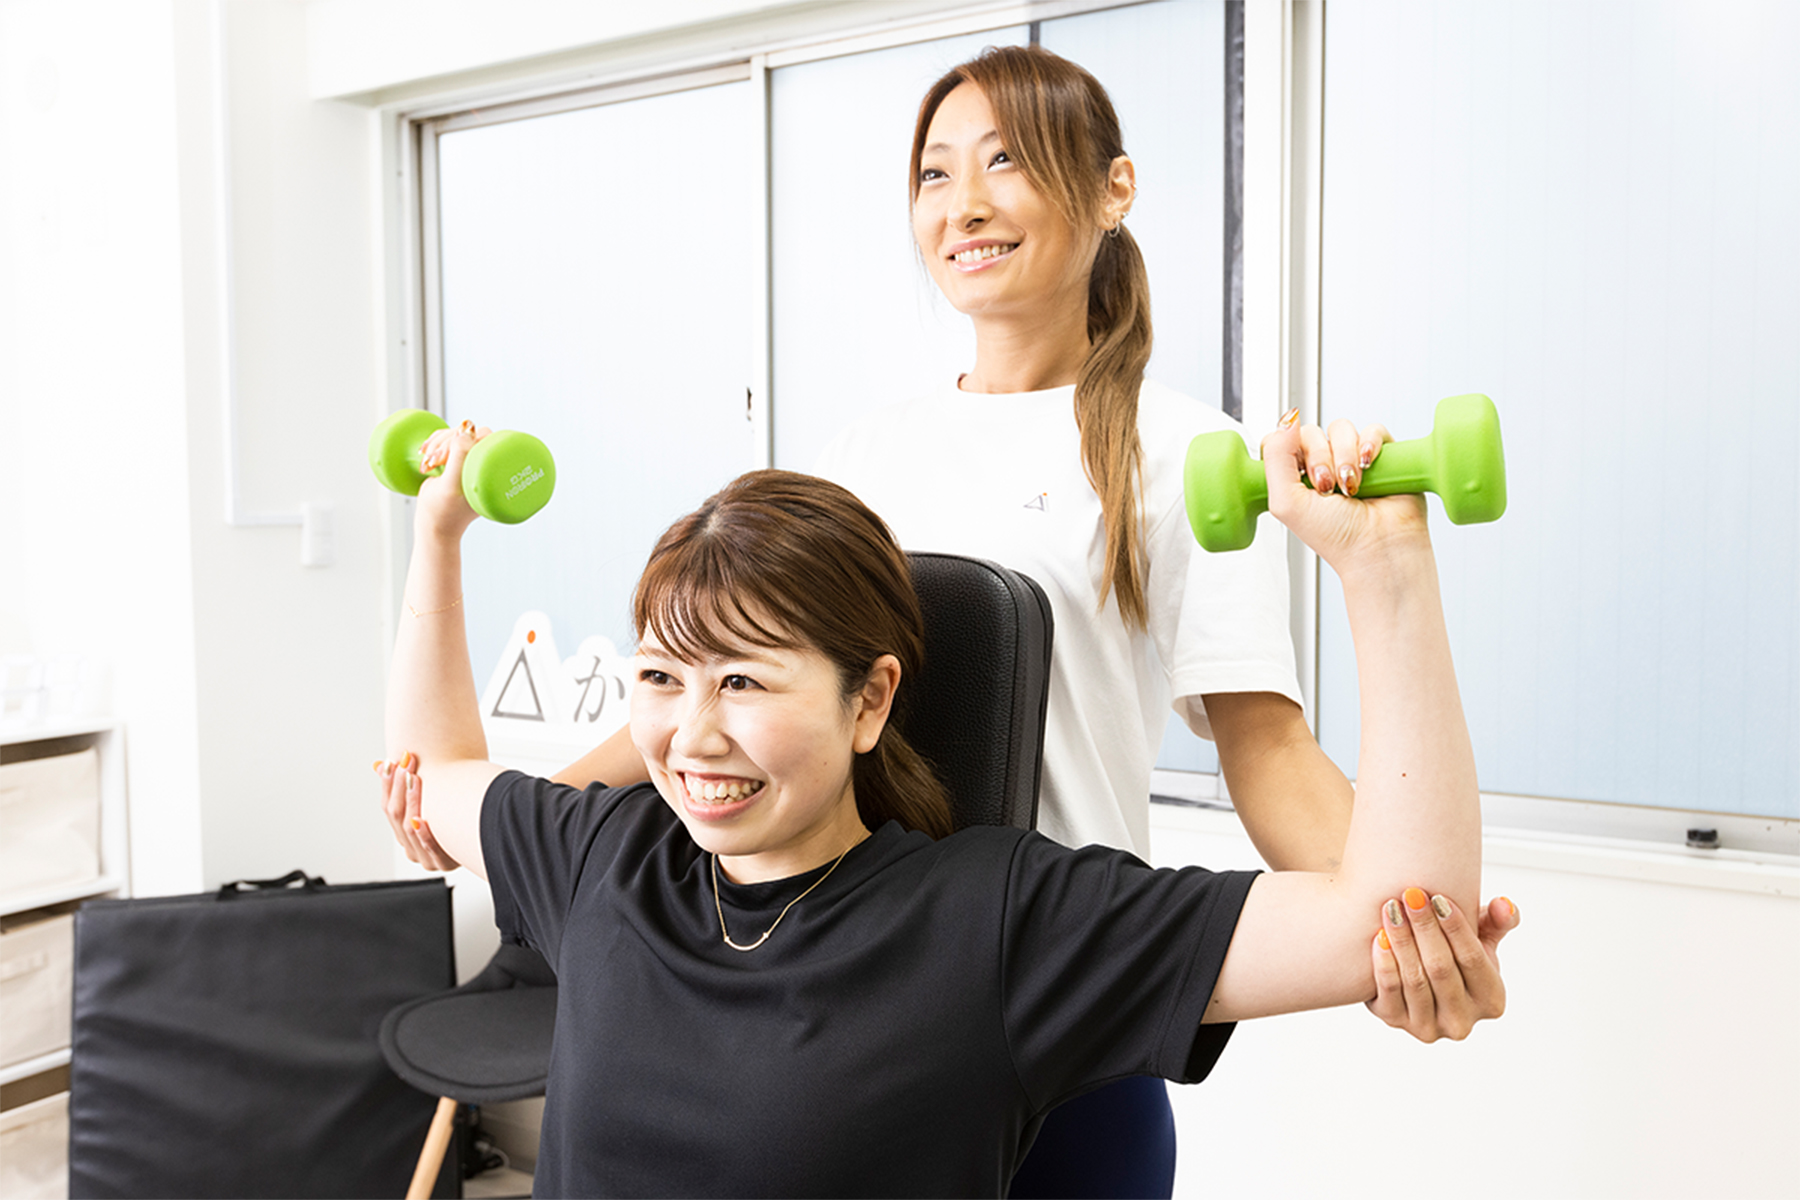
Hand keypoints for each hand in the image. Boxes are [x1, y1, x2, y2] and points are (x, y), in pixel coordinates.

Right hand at [375, 754, 461, 871]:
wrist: (479, 846)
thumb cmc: (452, 821)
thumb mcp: (428, 803)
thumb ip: (406, 787)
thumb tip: (379, 764)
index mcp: (402, 832)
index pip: (387, 806)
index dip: (388, 784)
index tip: (391, 762)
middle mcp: (409, 845)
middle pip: (396, 814)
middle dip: (400, 786)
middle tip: (406, 763)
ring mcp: (424, 856)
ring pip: (409, 829)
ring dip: (411, 802)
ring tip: (414, 779)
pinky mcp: (442, 863)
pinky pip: (430, 848)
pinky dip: (423, 834)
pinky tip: (419, 820)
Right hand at [413, 420, 491, 540]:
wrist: (434, 528)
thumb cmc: (444, 511)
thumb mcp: (451, 485)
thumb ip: (459, 457)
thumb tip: (468, 429)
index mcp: (493, 469)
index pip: (483, 436)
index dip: (459, 441)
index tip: (440, 459)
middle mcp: (486, 464)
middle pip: (469, 433)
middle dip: (445, 442)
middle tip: (431, 462)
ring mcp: (471, 463)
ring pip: (457, 434)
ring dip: (437, 442)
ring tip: (426, 464)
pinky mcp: (457, 463)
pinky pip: (448, 440)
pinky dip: (434, 442)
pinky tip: (424, 454)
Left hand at [1259, 413, 1427, 569]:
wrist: (1378, 548)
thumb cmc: (1334, 536)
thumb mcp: (1285, 502)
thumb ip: (1276, 458)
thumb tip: (1286, 420)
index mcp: (1296, 477)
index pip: (1284, 440)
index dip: (1290, 450)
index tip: (1299, 473)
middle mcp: (1323, 466)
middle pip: (1311, 433)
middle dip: (1319, 459)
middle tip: (1327, 488)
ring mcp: (1352, 459)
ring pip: (1341, 429)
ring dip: (1344, 455)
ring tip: (1351, 485)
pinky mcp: (1382, 456)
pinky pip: (1373, 430)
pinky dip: (1369, 444)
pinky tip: (1368, 465)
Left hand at [1368, 890, 1517, 1041]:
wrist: (1417, 974)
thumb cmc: (1455, 953)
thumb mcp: (1482, 939)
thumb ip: (1497, 921)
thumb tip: (1504, 904)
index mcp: (1491, 1001)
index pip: (1473, 960)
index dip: (1456, 928)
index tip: (1439, 898)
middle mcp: (1462, 1022)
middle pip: (1441, 969)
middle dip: (1425, 928)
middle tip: (1411, 895)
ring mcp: (1428, 1027)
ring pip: (1414, 979)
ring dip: (1402, 940)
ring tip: (1392, 908)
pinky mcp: (1395, 1021)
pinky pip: (1389, 992)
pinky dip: (1385, 963)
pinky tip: (1379, 936)